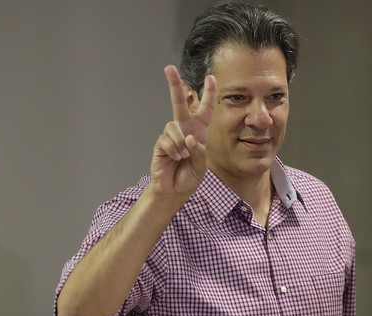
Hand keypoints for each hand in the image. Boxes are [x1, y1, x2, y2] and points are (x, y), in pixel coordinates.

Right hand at [150, 65, 215, 196]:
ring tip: (181, 157)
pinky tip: (174, 158)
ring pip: (174, 126)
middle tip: (169, 68)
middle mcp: (184, 129)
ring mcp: (171, 135)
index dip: (208, 94)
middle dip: (174, 85)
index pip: (205, 109)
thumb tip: (188, 138)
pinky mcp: (160, 143)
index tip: (211, 77)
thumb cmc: (189, 177)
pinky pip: (167, 140)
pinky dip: (173, 150)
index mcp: (198, 132)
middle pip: (179, 103)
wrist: (174, 190)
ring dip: (180, 143)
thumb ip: (199, 151)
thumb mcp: (201, 165)